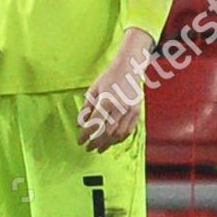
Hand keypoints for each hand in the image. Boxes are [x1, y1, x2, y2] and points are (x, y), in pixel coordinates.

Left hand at [77, 32, 152, 151]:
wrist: (129, 68)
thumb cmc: (109, 77)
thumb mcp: (93, 90)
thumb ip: (86, 108)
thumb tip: (79, 124)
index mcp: (107, 101)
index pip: (95, 124)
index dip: (86, 135)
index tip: (80, 141)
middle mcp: (120, 108)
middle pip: (107, 132)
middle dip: (96, 142)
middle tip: (88, 148)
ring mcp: (130, 111)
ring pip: (119, 134)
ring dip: (108, 144)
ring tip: (99, 148)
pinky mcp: (137, 112)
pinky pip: (129, 130)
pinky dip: (120, 138)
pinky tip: (112, 142)